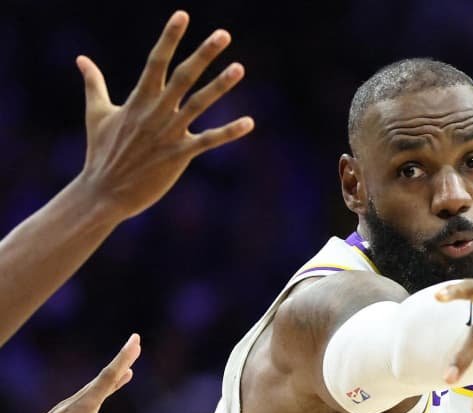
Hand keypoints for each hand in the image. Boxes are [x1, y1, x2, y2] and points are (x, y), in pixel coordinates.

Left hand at [0, 335, 141, 412]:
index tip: (136, 339)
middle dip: (121, 362)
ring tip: (126, 373)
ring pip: (93, 389)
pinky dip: (98, 393)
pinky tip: (97, 400)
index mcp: (82, 408)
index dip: (124, 357)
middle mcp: (73, 404)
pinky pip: (85, 400)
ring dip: (111, 379)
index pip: (108, 377)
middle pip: (102, 378)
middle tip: (135, 346)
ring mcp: (64, 412)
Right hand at [75, 11, 252, 220]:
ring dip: (220, 86)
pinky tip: (250, 122)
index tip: (183, 15)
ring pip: (199, 103)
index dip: (170, 37)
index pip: (155, 60)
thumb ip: (93, 84)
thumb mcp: (96, 113)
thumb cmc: (100, 152)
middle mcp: (155, 112)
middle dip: (203, 54)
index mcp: (138, 99)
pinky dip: (229, 132)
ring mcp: (168, 133)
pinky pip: (208, 141)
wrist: (103, 192)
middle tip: (224, 34)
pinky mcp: (179, 155)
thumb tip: (81, 59)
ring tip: (239, 68)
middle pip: (182, 76)